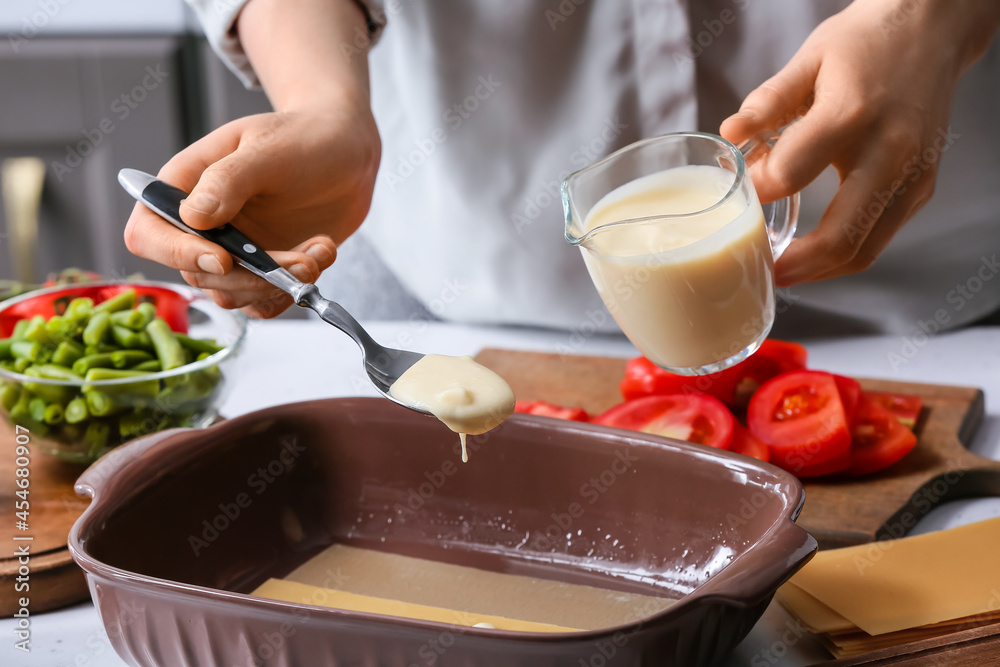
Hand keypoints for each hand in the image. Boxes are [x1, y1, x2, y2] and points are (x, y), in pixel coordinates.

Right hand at [124, 0, 379, 317]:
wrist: (346, 150)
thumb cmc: (301, 136)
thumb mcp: (266, 148)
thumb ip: (227, 180)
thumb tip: (193, 217)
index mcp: (185, 186)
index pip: (150, 233)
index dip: (178, 254)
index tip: (223, 260)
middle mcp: (203, 225)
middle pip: (196, 276)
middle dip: (251, 277)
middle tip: (301, 261)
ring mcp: (234, 251)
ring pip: (233, 295)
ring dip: (278, 285)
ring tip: (318, 253)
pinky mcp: (265, 269)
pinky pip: (264, 301)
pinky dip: (294, 290)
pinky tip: (321, 254)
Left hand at [721, 0, 999, 285]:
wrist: (933, 30)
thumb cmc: (867, 43)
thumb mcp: (810, 58)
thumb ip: (768, 102)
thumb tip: (729, 134)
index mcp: (852, 113)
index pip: (790, 173)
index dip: (756, 190)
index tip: (735, 195)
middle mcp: (891, 151)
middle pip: (841, 237)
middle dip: (795, 265)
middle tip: (758, 271)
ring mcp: (913, 175)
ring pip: (864, 250)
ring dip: (819, 271)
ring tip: (781, 271)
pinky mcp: (922, 188)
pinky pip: (879, 238)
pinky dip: (843, 254)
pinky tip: (812, 252)